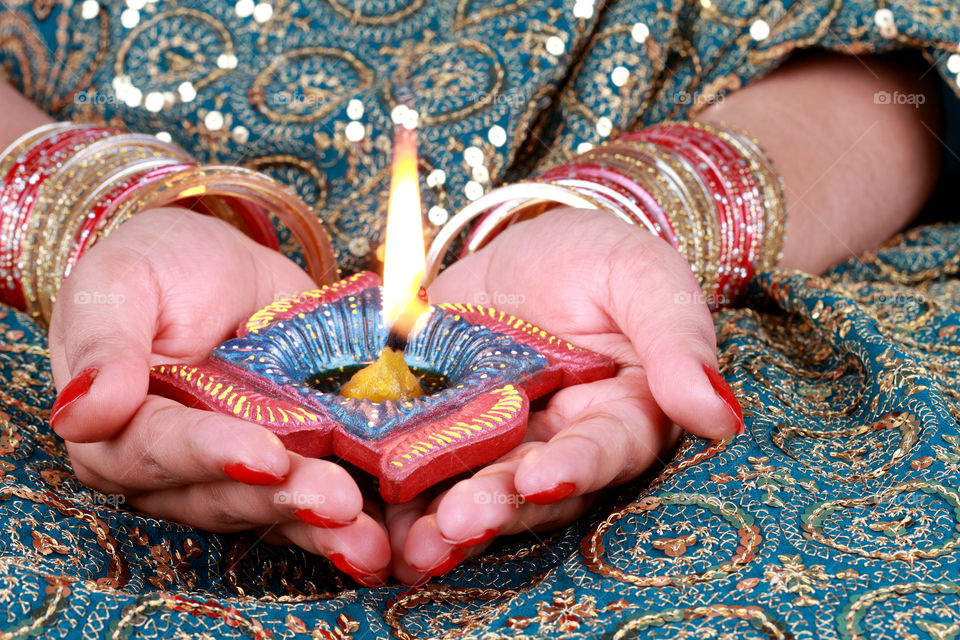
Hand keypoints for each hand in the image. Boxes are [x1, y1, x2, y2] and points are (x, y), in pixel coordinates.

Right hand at [48, 208, 390, 584]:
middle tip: (337, 500)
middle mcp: (177, 469)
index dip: (212, 455)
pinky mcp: (292, 465)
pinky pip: (314, 500)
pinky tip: (385, 535)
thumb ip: (104, 344)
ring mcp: (238, 472)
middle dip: (282, 500)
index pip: (161, 450)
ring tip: (365, 529)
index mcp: (122, 430)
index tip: (264, 456)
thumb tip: (81, 412)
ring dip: (320, 523)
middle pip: (225, 494)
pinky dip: (351, 517)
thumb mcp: (120, 283)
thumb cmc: (159, 268)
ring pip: (274, 510)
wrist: (218, 264)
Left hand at [388, 208, 742, 583]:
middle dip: (493, 508)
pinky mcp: (436, 426)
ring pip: (468, 490)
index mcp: (618, 416)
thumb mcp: (643, 278)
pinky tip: (364, 512)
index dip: (573, 467)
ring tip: (406, 546)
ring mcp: (491, 441)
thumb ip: (678, 341)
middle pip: (527, 489)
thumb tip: (720, 417)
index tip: (541, 476)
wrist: (527, 245)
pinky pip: (413, 464)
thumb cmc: (600, 260)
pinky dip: (389, 493)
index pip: (602, 450)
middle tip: (457, 524)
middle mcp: (554, 444)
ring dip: (437, 522)